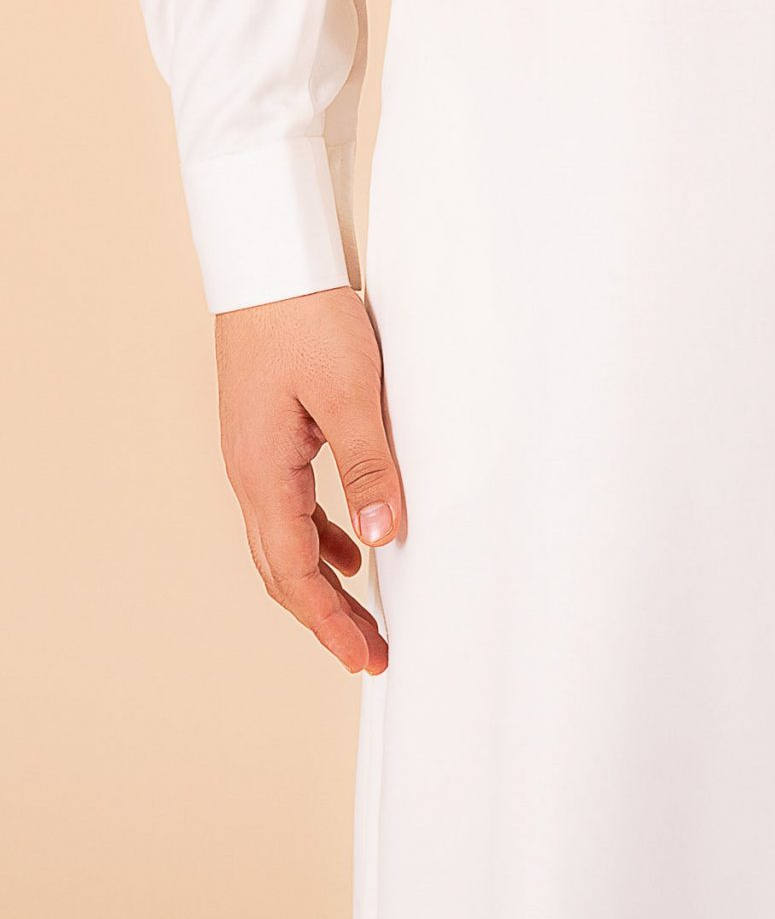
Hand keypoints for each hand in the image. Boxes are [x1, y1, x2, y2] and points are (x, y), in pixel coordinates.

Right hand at [214, 284, 403, 675]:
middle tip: (369, 655)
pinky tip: (352, 544)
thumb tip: (382, 537)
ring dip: (323, 582)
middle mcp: (248, 472)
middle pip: (282, 568)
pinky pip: (291, 504)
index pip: (292, 571)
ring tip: (364, 617)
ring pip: (285, 539)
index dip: (328, 621)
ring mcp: (254, 454)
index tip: (362, 658)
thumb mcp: (349, 391)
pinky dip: (321, 536)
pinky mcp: (268, 433)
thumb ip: (367, 465)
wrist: (268, 261)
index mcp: (261, 472)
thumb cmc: (304, 316)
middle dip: (325, 617)